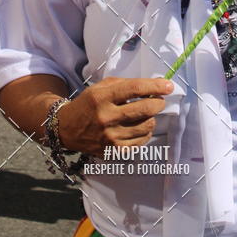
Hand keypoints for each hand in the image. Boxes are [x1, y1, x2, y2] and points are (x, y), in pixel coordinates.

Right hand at [57, 77, 173, 155]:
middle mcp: (106, 117)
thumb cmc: (89, 103)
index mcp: (102, 97)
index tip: (169, 85)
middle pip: (145, 109)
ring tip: (146, 114)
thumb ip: (126, 85)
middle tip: (159, 100)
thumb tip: (153, 86)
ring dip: (152, 118)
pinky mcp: (114, 151)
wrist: (67, 128)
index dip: (155, 86)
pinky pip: (141, 141)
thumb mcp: (102, 87)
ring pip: (146, 126)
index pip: (135, 89)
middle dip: (158, 103)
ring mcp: (110, 137)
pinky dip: (145, 132)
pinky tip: (139, 126)